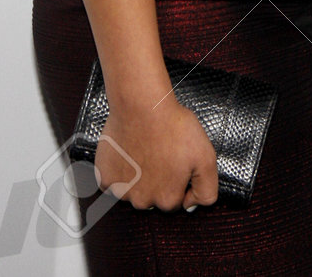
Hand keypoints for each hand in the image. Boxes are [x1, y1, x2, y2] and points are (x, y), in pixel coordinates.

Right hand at [96, 98, 217, 210]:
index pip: (176, 200)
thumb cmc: (173, 127)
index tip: (178, 161)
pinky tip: (129, 152)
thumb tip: (193, 206)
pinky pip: (113, 181)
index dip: (180, 180)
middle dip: (159, 180)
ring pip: (133, 190)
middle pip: (153, 197)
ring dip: (138, 176)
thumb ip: (206, 189)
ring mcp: (122, 190)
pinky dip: (120, 170)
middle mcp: (143, 201)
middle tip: (162, 153)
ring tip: (146, 149)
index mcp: (167, 199)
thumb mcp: (206, 157)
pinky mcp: (105, 177)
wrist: (143, 106)